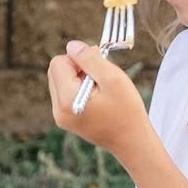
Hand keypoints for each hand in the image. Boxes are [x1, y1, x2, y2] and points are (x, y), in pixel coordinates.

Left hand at [48, 39, 148, 158]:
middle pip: (56, 71)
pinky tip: (97, 96)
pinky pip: (65, 93)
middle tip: (100, 75)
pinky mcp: (66, 120)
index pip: (58, 63)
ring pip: (60, 81)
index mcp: (67, 100)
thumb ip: (90, 59)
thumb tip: (71, 45)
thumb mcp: (112, 78)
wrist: (132, 141)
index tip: (98, 64)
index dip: (78, 58)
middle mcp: (58, 110)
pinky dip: (79, 88)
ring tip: (100, 88)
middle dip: (77, 67)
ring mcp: (60, 117)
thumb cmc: (127, 110)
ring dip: (78, 77)